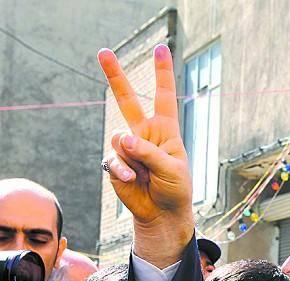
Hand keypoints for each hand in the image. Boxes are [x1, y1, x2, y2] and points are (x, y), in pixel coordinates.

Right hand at [98, 44, 193, 267]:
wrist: (162, 213)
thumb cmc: (176, 190)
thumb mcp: (173, 170)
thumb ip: (150, 153)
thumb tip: (124, 140)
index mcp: (165, 131)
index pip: (164, 97)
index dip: (162, 74)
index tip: (161, 49)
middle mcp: (144, 134)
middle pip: (127, 100)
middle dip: (115, 76)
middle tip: (103, 52)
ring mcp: (128, 148)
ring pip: (120, 139)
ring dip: (132, 158)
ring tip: (143, 174)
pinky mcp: (115, 163)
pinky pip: (113, 160)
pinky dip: (122, 170)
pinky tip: (131, 179)